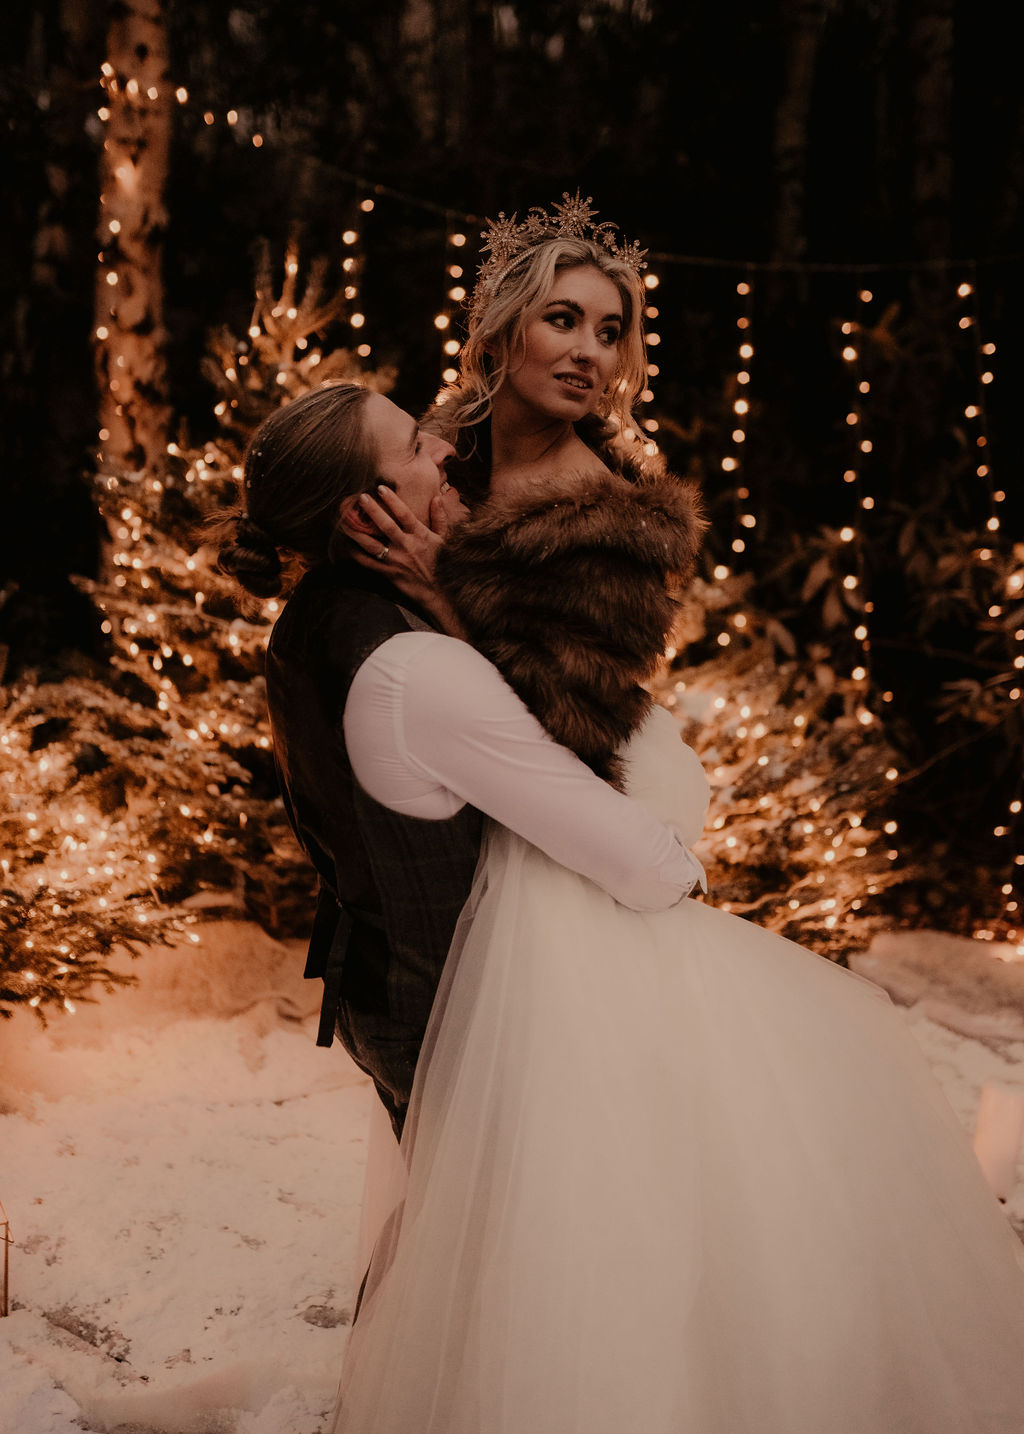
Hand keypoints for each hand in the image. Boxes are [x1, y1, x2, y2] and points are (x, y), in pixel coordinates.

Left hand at [343, 484, 467, 635]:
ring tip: (344, 521)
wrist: (439, 593)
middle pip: (386, 525)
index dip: (392, 500)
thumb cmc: (442, 563)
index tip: (380, 488)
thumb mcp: (444, 539)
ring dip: (357, 532)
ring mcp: (396, 561)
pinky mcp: (389, 573)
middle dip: (372, 510)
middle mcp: (407, 546)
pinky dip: (357, 555)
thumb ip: (440, 518)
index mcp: (420, 535)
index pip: (404, 514)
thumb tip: (437, 498)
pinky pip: (369, 563)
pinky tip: (346, 546)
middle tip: (359, 498)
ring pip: (372, 544)